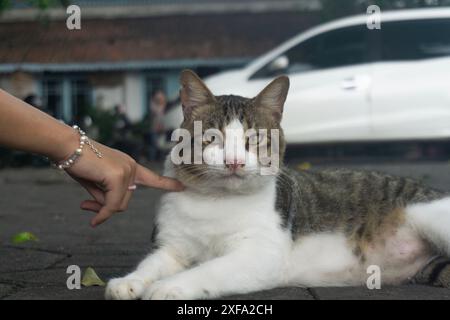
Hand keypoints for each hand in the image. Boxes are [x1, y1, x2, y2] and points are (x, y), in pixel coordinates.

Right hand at [63, 139, 183, 226]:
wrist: (66, 146)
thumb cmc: (79, 163)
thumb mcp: (96, 183)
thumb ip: (106, 195)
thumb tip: (106, 212)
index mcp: (129, 166)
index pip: (152, 178)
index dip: (167, 184)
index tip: (182, 187)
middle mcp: (132, 168)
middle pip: (125, 200)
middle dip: (106, 207)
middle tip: (86, 206)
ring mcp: (127, 171)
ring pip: (118, 204)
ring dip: (101, 207)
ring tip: (85, 201)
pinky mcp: (118, 176)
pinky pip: (112, 204)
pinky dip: (102, 214)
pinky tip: (93, 219)